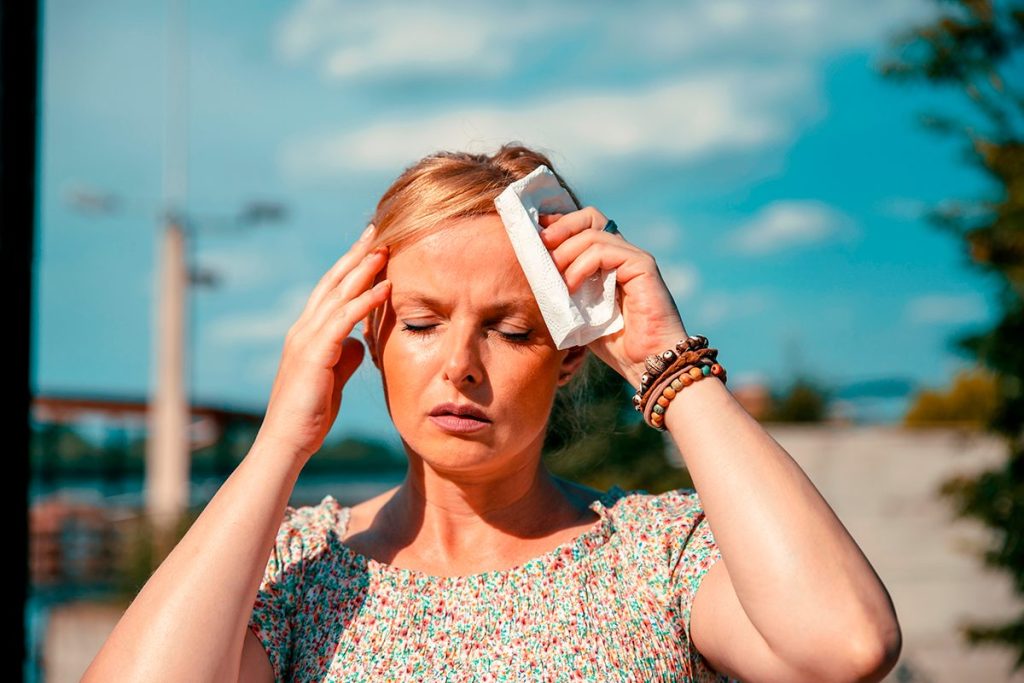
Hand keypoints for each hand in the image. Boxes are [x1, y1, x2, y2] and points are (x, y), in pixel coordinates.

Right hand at [254, 224, 390, 463]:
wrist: (287, 442)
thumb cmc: (310, 414)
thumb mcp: (334, 378)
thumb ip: (345, 356)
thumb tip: (361, 342)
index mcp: (308, 333)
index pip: (331, 290)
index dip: (351, 266)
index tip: (372, 245)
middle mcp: (303, 329)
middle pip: (333, 281)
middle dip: (356, 254)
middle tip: (377, 229)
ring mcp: (306, 339)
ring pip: (337, 293)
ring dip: (363, 269)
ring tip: (385, 248)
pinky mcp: (314, 354)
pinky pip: (343, 319)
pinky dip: (365, 300)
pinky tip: (385, 286)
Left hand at [538, 208, 688, 389]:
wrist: (647, 364)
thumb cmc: (617, 344)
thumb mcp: (580, 313)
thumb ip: (564, 291)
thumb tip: (534, 274)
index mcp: (610, 262)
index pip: (584, 226)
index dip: (559, 225)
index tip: (535, 234)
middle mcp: (624, 254)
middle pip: (590, 217)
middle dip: (561, 227)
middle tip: (540, 245)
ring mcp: (634, 258)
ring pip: (593, 233)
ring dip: (566, 252)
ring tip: (554, 278)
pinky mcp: (643, 266)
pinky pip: (605, 251)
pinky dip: (581, 265)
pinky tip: (571, 287)